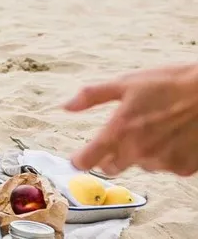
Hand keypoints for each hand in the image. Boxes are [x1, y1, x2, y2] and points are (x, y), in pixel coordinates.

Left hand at [63, 63, 197, 176]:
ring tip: (157, 129)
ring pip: (142, 165)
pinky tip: (174, 137)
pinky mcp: (184, 168)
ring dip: (142, 154)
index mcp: (120, 131)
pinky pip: (167, 166)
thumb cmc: (169, 84)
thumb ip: (92, 96)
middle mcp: (139, 151)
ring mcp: (163, 162)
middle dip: (110, 157)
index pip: (88, 160)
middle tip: (121, 138)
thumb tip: (66, 106)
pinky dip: (167, 155)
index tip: (78, 159)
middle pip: (112, 167)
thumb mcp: (126, 83)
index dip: (80, 160)